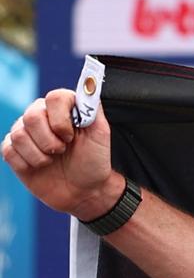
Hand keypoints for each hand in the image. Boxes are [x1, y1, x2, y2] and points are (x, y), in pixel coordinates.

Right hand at [2, 89, 121, 219]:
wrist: (85, 191)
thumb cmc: (94, 162)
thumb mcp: (101, 135)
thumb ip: (93, 110)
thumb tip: (89, 87)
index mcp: (62, 109)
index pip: (54, 97)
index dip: (61, 119)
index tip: (71, 137)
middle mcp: (40, 116)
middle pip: (31, 116)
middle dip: (50, 141)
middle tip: (62, 151)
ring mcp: (25, 133)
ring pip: (19, 135)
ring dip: (40, 155)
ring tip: (53, 160)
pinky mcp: (13, 151)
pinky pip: (9, 151)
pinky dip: (27, 163)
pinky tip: (40, 167)